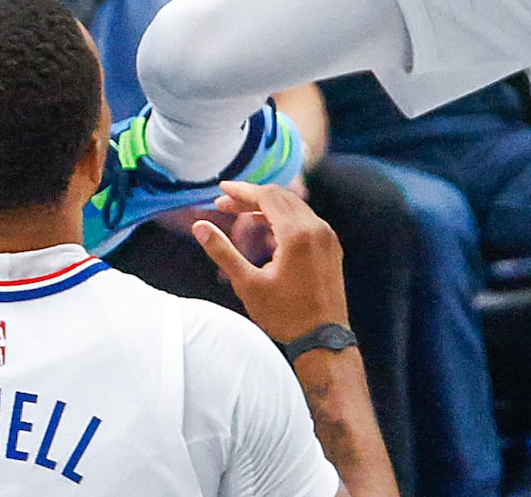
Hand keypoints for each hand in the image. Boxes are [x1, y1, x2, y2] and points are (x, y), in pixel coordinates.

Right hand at [191, 180, 351, 345]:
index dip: (241, 191)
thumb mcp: (247, 284)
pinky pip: (306, 221)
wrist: (323, 340)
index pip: (267, 196)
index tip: (221, 190)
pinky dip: (284, 219)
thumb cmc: (285, 315)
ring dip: (268, 207)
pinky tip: (267, 231)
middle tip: (224, 205)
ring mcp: (327, 237)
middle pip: (281, 197)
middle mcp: (317, 228)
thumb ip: (223, 251)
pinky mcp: (331, 247)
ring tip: (241, 216)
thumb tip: (199, 227)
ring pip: (294, 207)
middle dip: (251, 197)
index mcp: (297, 233)